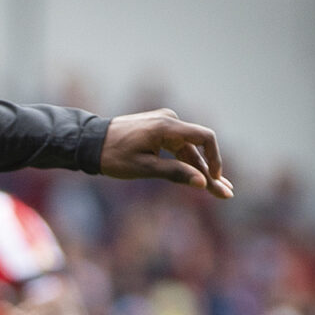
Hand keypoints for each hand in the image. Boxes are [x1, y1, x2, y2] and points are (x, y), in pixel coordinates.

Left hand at [99, 109, 233, 198]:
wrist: (87, 142)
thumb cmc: (112, 156)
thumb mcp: (144, 168)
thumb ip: (174, 173)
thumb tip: (202, 182)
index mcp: (167, 127)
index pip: (205, 138)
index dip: (215, 158)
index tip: (215, 179)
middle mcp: (169, 120)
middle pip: (199, 147)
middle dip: (211, 172)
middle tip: (226, 194)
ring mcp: (164, 124)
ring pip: (189, 149)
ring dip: (201, 169)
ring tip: (217, 190)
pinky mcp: (158, 130)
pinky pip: (178, 147)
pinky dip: (186, 162)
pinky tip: (199, 177)